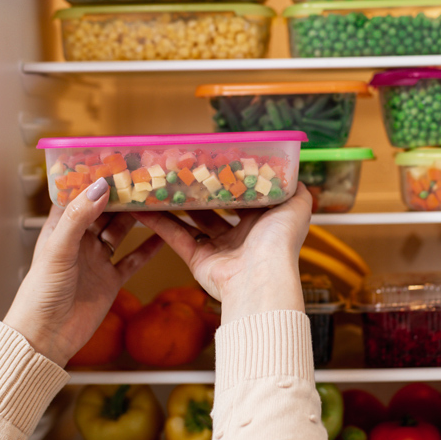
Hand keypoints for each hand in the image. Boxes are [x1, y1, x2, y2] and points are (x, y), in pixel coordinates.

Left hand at [5, 178, 163, 365]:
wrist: (46, 337)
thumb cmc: (40, 294)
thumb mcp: (58, 250)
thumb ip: (79, 218)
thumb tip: (99, 187)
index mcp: (61, 229)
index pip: (78, 196)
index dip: (94, 179)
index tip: (115, 162)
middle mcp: (80, 241)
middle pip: (105, 211)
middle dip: (122, 195)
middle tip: (144, 177)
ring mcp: (97, 260)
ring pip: (121, 231)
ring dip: (137, 218)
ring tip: (156, 200)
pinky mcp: (111, 279)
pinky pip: (134, 259)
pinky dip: (149, 248)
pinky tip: (164, 237)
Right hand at [132, 184, 311, 323]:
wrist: (261, 277)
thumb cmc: (280, 240)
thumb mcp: (297, 206)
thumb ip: (295, 189)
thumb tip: (292, 172)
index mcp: (261, 222)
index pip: (243, 197)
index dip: (229, 180)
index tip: (213, 162)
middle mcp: (240, 235)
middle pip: (215, 208)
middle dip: (200, 191)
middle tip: (183, 170)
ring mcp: (218, 248)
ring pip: (192, 221)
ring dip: (176, 204)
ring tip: (159, 183)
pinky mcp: (198, 260)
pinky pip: (176, 238)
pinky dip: (159, 224)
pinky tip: (143, 208)